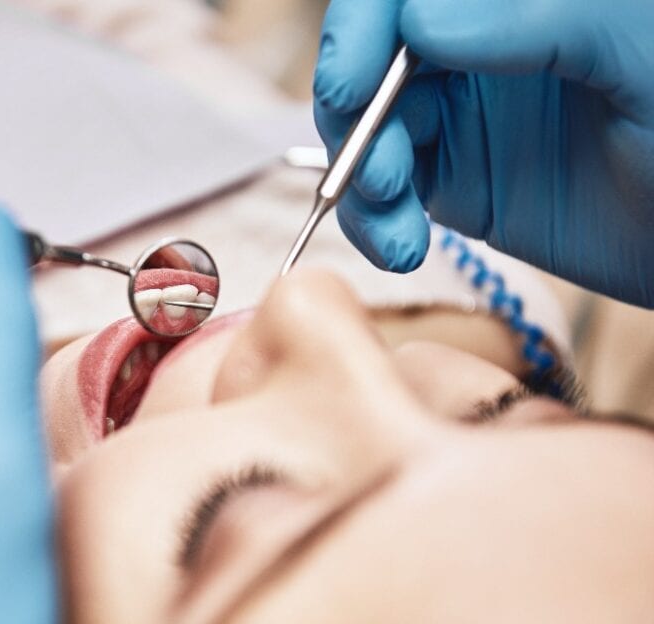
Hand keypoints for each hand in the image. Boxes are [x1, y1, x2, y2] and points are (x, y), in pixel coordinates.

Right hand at [313, 0, 653, 306]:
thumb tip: (421, 21)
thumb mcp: (639, 55)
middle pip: (370, 62)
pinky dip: (373, 223)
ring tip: (396, 231)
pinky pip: (384, 193)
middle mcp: (477, 45)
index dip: (361, 31)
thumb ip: (540, 18)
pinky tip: (400, 248)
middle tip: (381, 174)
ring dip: (360, 183)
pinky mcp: (453, 179)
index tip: (349, 86)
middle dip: (356, 121)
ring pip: (367, 131)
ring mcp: (460, 113)